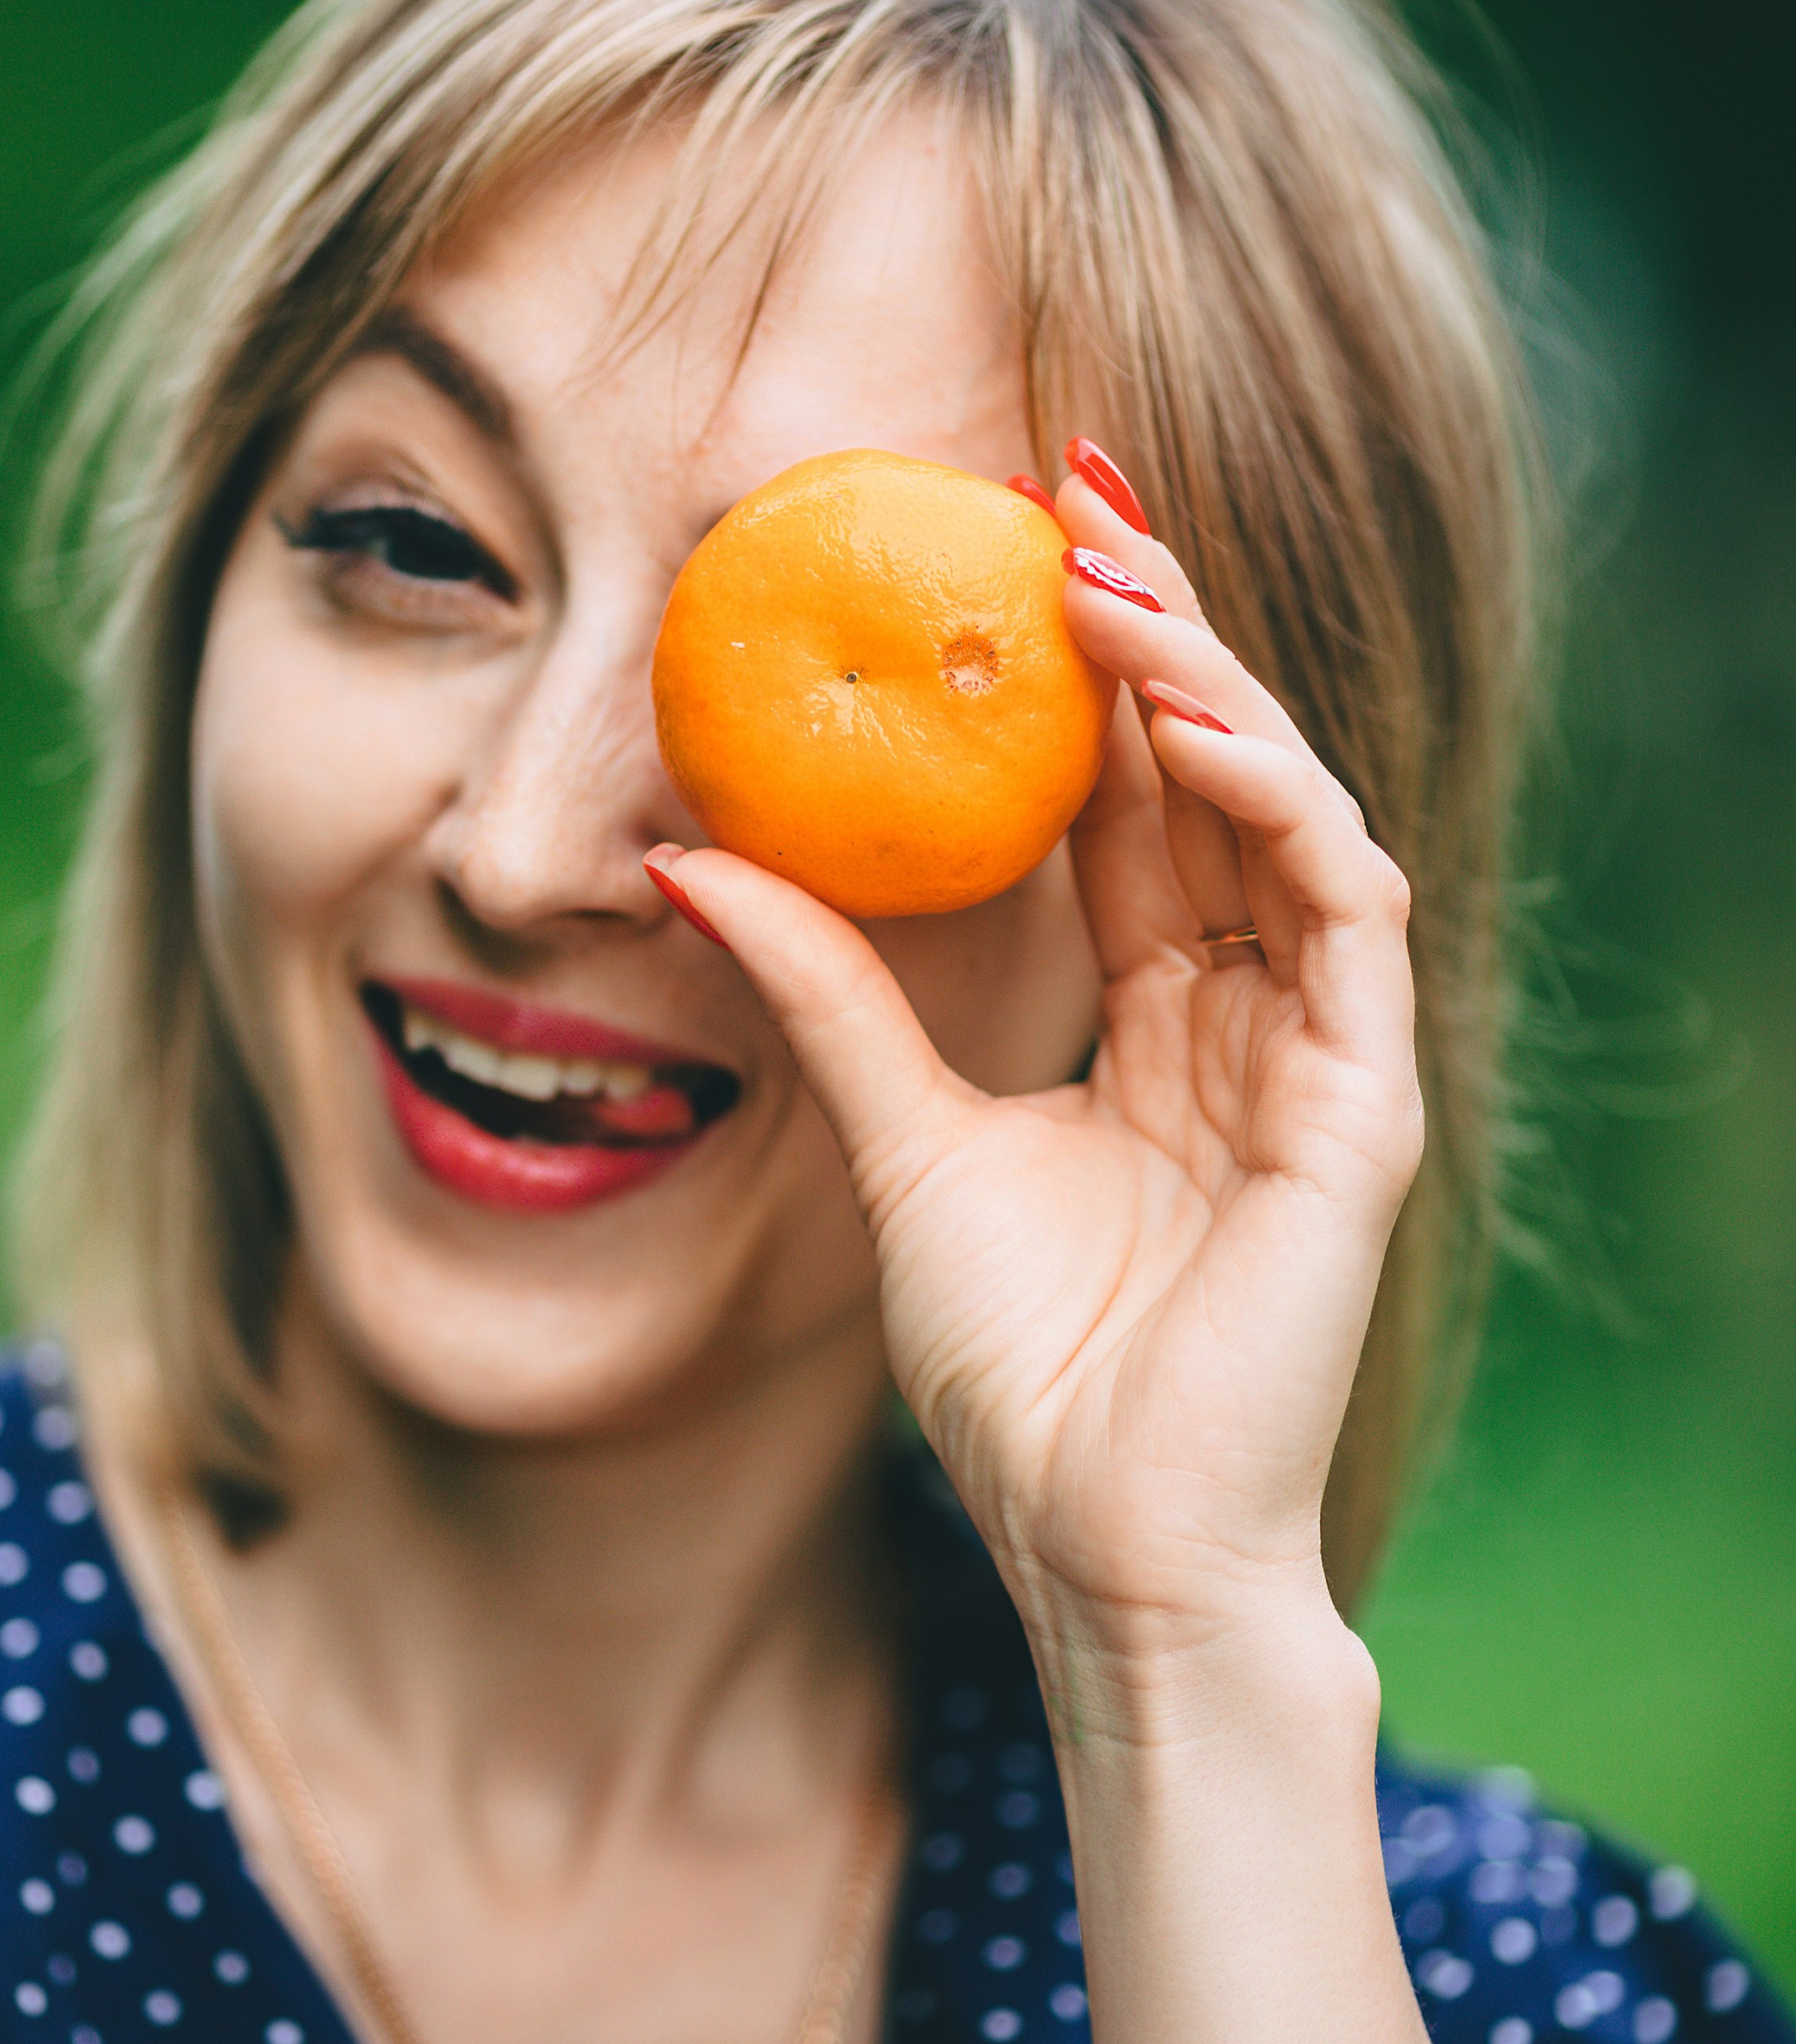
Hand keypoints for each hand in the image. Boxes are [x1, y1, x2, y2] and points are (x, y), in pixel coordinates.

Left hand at [648, 464, 1422, 1713]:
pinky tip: (1185, 726)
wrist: (1101, 1552)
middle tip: (1071, 491)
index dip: (1081, 673)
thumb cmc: (1021, 1378)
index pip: (1131, 806)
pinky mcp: (1360, 1106)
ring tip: (1109, 580)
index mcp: (1157, 1022)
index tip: (1008, 541)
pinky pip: (1349, 909)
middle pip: (1215, 775)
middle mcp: (1248, 1016)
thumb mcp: (897, 1142)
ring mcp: (1317, 1055)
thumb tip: (682, 853)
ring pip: (1293, 811)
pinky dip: (1277, 802)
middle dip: (1155, 629)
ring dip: (1212, 683)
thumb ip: (822, 992)